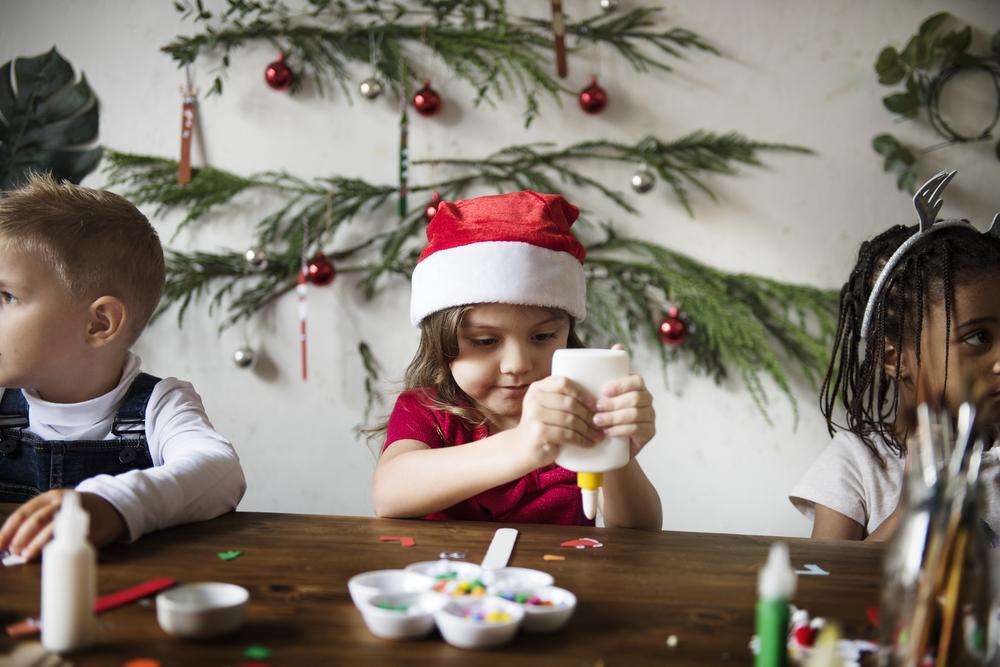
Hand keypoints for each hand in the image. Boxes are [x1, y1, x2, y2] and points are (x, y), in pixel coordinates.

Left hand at [0, 490, 125, 560]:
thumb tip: (13, 547)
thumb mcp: (57, 508)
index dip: (8, 531)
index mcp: (49, 496)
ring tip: (26, 556)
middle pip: (35, 520)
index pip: (23, 513)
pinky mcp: (87, 526)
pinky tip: (48, 554)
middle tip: (13, 552)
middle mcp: (61, 502)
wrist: (113, 508)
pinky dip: (54, 546)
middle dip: (20, 538)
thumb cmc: (78, 511)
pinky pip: (68, 536)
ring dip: (35, 544)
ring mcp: (75, 513)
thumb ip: (37, 523)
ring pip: (50, 527)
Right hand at [515, 375, 602, 468]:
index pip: (564, 383)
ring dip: (588, 429)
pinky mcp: (539, 433)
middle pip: (569, 403)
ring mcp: (534, 416)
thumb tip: (597, 401)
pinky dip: (582, 440)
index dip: (582, 393)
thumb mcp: (547, 406)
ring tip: (597, 435)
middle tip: (599, 423)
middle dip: (588, 415)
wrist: (521, 449)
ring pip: (570, 420)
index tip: (594, 405)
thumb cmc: (541, 426)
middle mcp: (533, 399)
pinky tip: (589, 443)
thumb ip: (562, 398)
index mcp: (537, 388)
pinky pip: (567, 434)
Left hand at [594, 345, 655, 456]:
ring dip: (614, 418)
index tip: (603, 390)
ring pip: (635, 414)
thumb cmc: (604, 412)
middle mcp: (647, 400)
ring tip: (597, 422)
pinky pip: (638, 429)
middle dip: (614, 404)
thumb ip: (607, 371)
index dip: (622, 384)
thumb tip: (618, 345)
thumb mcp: (603, 392)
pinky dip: (620, 430)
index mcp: (637, 387)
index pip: (637, 381)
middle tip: (596, 409)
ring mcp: (650, 417)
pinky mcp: (649, 433)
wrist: (610, 442)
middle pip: (636, 398)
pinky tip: (608, 432)